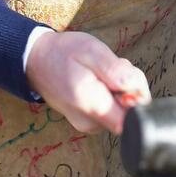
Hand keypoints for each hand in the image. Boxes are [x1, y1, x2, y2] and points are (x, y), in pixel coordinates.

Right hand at [25, 30, 150, 133]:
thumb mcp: (93, 51)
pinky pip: (111, 110)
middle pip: (129, 113)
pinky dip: (111, 94)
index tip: (126, 79)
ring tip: (102, 72)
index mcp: (91, 105)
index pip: (132, 119)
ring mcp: (88, 125)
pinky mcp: (88, 121)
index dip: (138, 99)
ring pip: (122, 111)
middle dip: (130, 89)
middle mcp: (90, 123)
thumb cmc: (64, 53)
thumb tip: (135, 89)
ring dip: (120, 90)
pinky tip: (99, 80)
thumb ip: (116, 72)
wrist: (36, 61)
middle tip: (113, 68)